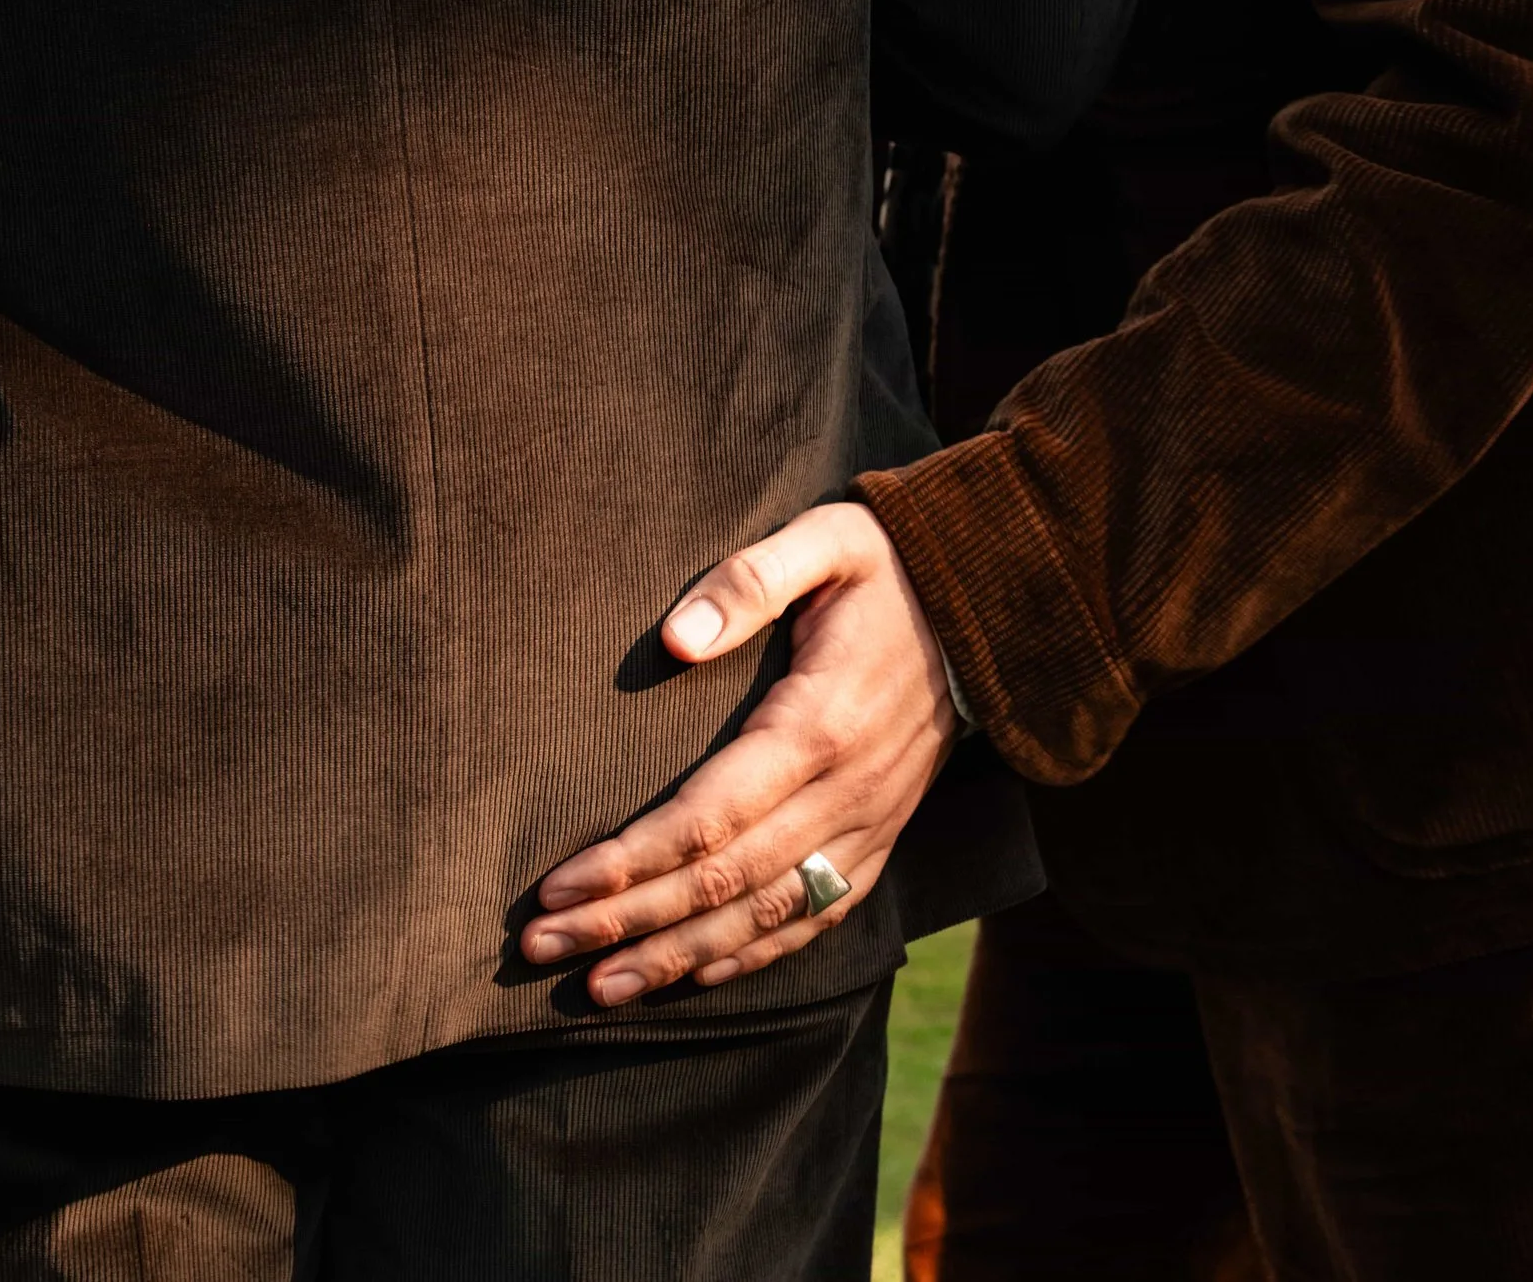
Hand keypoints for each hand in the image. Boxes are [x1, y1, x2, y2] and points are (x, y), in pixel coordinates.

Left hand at [519, 502, 956, 1003]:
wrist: (991, 605)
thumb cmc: (885, 568)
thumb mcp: (825, 543)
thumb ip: (748, 583)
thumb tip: (675, 639)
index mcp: (816, 726)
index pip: (706, 819)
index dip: (628, 862)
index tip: (555, 886)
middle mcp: (844, 795)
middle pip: (721, 883)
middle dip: (626, 920)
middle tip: (541, 945)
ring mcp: (867, 827)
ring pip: (764, 917)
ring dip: (676, 958)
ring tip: (598, 988)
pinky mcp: (880, 841)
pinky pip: (814, 918)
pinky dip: (750, 956)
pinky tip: (691, 977)